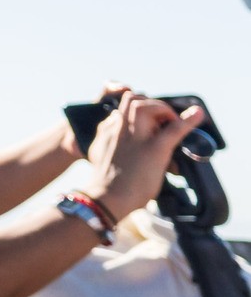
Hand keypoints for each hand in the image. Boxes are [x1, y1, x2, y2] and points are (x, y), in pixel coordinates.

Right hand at [86, 92, 204, 223]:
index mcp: (108, 129)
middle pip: (133, 99)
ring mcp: (138, 137)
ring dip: (162, 109)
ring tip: (171, 122)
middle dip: (150, 104)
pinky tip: (197, 114)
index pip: (122, 109)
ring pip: (146, 106)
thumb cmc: (105, 180)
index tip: (149, 123)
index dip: (138, 113)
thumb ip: (107, 137)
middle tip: (162, 120)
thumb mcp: (98, 151)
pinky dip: (188, 120)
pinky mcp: (155, 149)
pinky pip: (174, 129)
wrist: (107, 197)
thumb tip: (113, 129)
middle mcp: (121, 128)